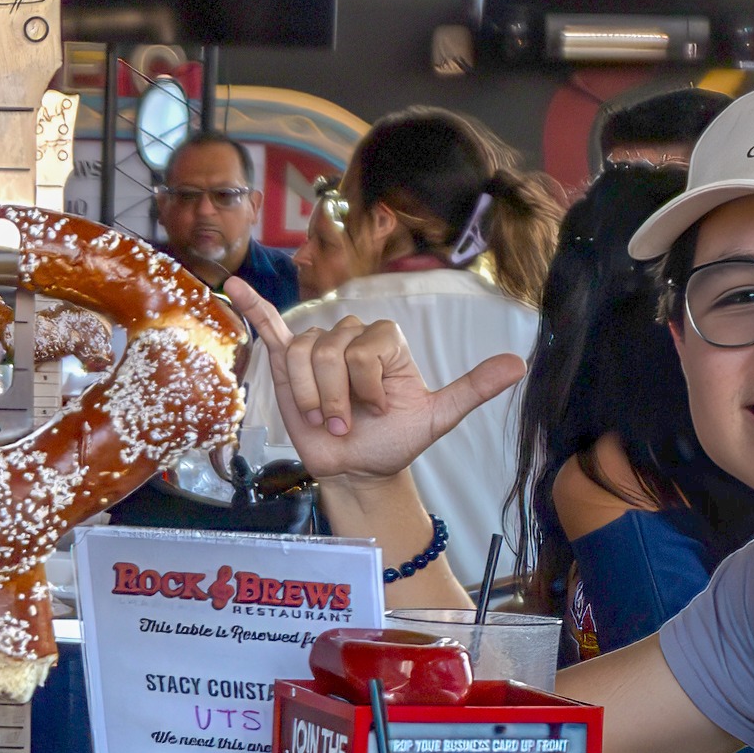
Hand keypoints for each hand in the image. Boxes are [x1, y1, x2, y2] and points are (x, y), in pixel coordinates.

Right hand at [224, 277, 524, 486]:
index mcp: (385, 342)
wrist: (358, 468)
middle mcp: (350, 337)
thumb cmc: (394, 441)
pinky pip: (269, 326)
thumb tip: (520, 363)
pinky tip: (233, 283)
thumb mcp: (437, 417)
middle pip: (331, 351)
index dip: (367, 383)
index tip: (378, 412)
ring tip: (323, 421)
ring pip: (302, 355)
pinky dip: (251, 304)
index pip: (366, 345)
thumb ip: (472, 388)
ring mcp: (316, 348)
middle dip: (337, 398)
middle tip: (347, 426)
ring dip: (312, 396)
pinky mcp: (287, 363)